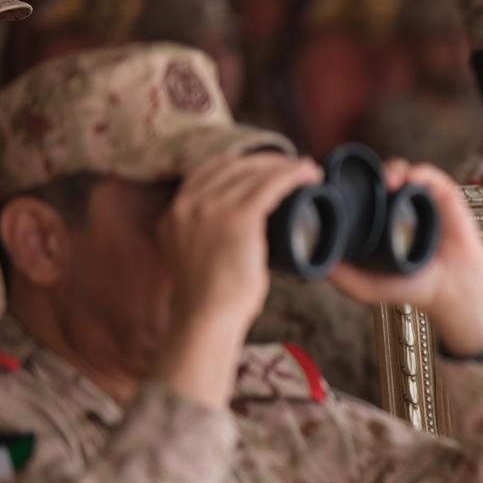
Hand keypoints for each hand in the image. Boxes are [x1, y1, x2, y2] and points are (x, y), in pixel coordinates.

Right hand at [153, 151, 321, 406]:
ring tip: (307, 172)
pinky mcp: (238, 217)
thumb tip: (231, 236)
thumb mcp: (193, 260)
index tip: (264, 168)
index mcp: (173, 213)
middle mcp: (188, 204)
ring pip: (255, 172)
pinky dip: (293, 175)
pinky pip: (271, 184)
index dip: (240, 163)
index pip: (208, 171)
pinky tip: (309, 174)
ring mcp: (211, 208)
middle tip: (293, 169)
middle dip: (266, 163)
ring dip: (285, 167)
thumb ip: (201, 241)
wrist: (206, 319)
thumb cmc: (209, 302)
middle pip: (233, 166)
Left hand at [328, 160, 482, 356]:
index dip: (349, 185)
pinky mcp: (445, 195)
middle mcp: (400, 206)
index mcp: (382, 221)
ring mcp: (422, 199)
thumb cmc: (413, 289)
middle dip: (368, 173)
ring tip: (384, 182)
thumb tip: (309, 264)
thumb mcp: (365, 286)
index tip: (333, 185)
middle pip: (379, 177)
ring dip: (390, 169)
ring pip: (401, 170)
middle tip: (356, 181)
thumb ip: (340, 277)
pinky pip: (428, 174)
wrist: (450, 291)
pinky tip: (404, 181)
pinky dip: (415, 171)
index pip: (362, 194)